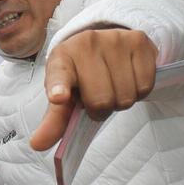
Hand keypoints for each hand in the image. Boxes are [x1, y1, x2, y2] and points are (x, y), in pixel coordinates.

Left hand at [31, 29, 156, 150]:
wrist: (105, 44)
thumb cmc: (81, 74)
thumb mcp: (64, 93)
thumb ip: (54, 120)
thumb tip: (38, 145)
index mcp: (61, 58)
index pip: (59, 75)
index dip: (59, 87)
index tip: (58, 98)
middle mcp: (86, 43)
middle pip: (101, 99)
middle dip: (102, 108)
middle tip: (98, 96)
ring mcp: (114, 39)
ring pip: (126, 95)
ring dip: (121, 100)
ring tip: (113, 85)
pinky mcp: (139, 41)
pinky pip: (145, 85)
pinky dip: (139, 91)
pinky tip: (129, 78)